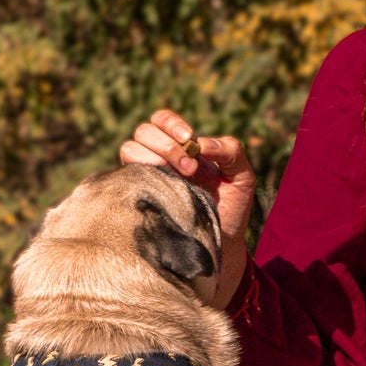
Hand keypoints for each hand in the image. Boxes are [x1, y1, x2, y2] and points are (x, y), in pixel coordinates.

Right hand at [119, 111, 255, 308]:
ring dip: (151, 157)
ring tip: (179, 179)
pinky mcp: (137, 197)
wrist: (221, 244)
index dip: (170, 123)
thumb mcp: (241, 177)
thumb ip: (231, 151)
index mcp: (180, 148)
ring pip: (128, 149)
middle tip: (190, 169)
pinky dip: (139, 176)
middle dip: (166, 145)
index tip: (189, 139)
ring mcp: (146, 177)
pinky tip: (162, 190)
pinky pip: (124, 177)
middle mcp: (158, 159)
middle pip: (143, 132)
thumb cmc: (231, 208)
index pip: (161, 121)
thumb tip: (203, 143)